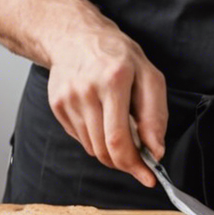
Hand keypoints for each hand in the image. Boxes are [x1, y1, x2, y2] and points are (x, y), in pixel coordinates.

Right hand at [44, 25, 167, 187]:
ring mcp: (68, 99)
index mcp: (114, 80)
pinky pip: (80, 138)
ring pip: (92, 148)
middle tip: (139, 166)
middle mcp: (87, 90)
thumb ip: (155, 114)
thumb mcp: (148, 75)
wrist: (76, 36)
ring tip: (122, 136)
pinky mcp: (57, 105)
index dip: (134, 165)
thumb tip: (156, 151)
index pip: (119, 139)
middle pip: (104, 149)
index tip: (149, 178)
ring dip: (111, 152)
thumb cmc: (117, 55)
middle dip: (125, 164)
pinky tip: (102, 121)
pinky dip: (96, 140)